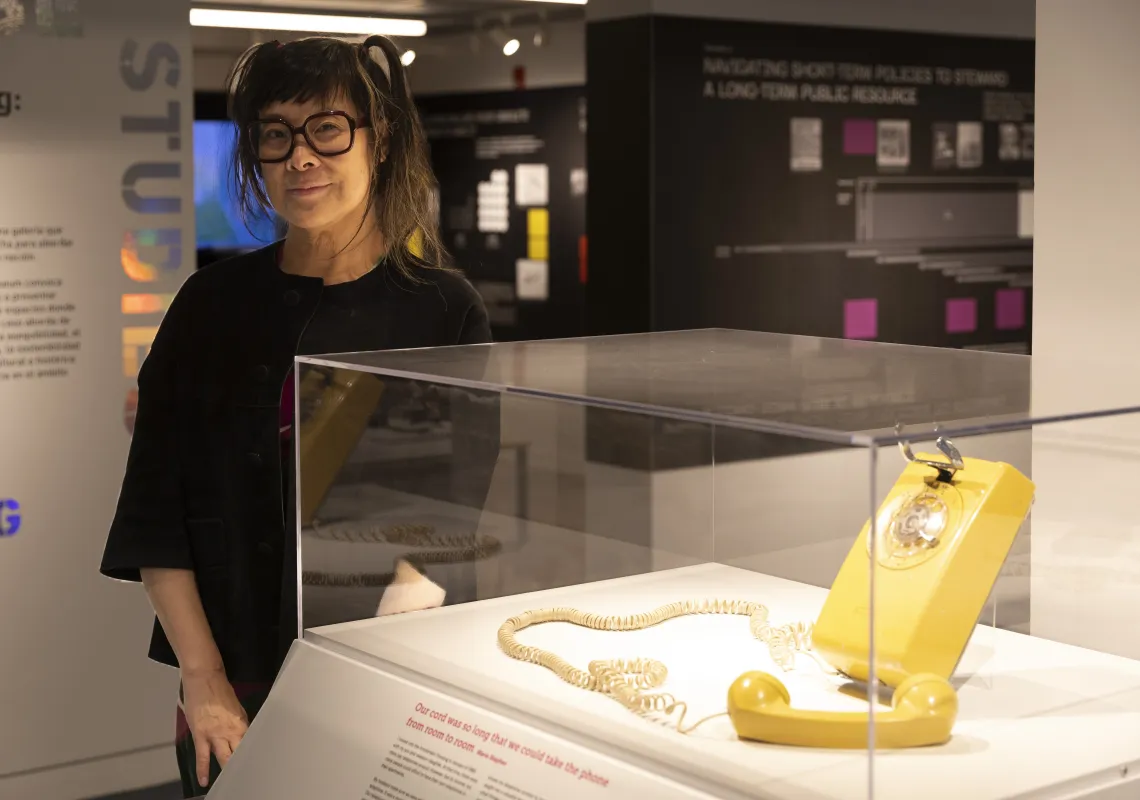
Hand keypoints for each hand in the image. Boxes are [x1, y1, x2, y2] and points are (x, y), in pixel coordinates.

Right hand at [180, 668, 248, 787]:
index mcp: (242, 722)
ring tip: (231, 781)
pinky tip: (204, 781)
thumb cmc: (221, 690)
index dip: (253, 753)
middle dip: (243, 764)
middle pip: (239, 752)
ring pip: (223, 757)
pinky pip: (202, 756)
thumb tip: (242, 734)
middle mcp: (231, 731)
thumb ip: (239, 722)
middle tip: (248, 775)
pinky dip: (203, 769)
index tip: (258, 763)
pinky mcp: (201, 736)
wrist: (204, 678)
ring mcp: (215, 735)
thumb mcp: (236, 707)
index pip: (250, 742)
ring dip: (227, 768)